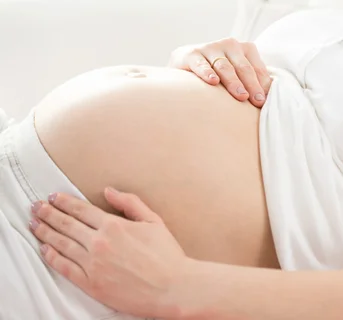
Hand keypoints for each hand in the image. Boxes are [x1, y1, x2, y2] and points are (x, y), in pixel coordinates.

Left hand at [29, 187, 188, 317]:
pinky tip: (44, 250)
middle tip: (36, 207)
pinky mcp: (91, 283)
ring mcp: (93, 264)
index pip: (81, 209)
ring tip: (35, 224)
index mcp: (114, 225)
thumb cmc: (167, 255)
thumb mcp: (154, 221)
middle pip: (66, 224)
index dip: (64, 202)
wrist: (172, 287)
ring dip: (45, 232)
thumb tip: (109, 191)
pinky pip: (64, 268)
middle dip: (48, 213)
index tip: (53, 197)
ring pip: (61, 244)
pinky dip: (52, 257)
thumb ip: (130, 203)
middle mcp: (100, 242)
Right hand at [169, 38, 271, 107]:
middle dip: (252, 85)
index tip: (265, 102)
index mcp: (245, 48)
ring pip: (225, 67)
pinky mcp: (191, 53)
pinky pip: (201, 64)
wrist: (185, 64)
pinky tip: (213, 82)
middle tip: (257, 101)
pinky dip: (207, 73)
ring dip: (233, 82)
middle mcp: (230, 44)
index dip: (262, 85)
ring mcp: (210, 47)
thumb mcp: (238, 74)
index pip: (257, 69)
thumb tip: (270, 97)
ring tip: (241, 96)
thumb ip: (254, 81)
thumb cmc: (219, 73)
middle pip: (243, 68)